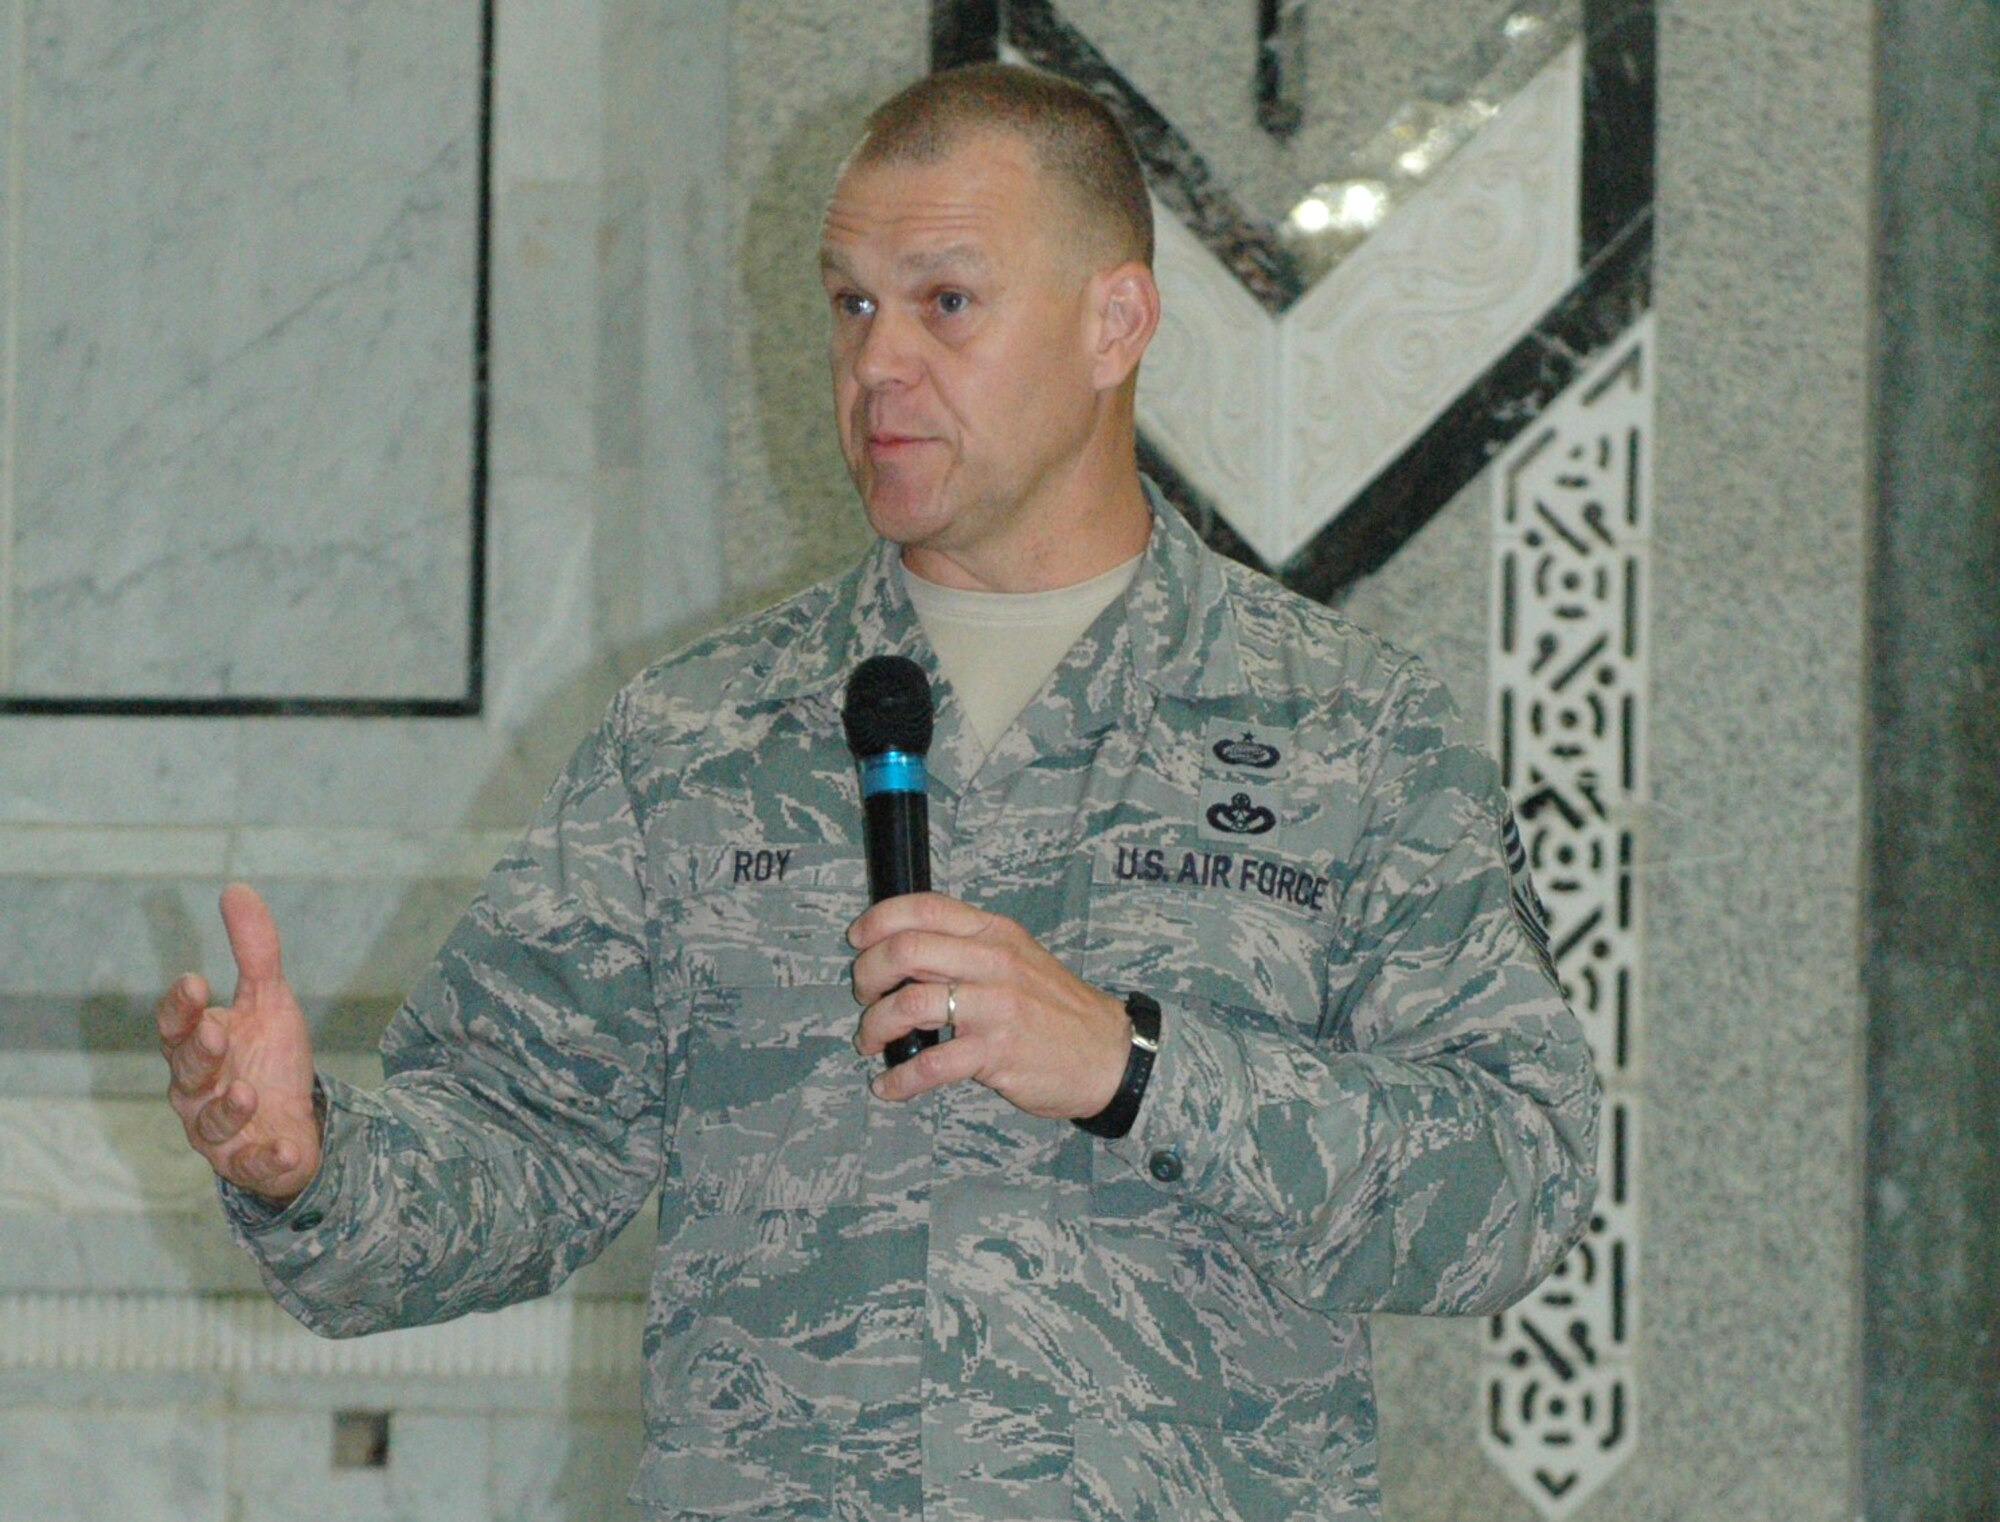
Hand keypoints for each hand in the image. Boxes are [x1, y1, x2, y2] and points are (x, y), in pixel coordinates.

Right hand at [156, 884, 321, 1204]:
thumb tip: (235, 888)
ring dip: (228, 1108)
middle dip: (198, 1054)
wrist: (297, 1123)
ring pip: (211, 1125)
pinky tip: (285, 1149)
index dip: (180, 1008)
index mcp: (197, 1048)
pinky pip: (254, 1166)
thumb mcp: (269, 1000)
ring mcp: (220, 1133)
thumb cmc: (268, 1059)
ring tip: (247, 1091)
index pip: (175, 1026)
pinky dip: (267, 1159)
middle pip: (186, 1073)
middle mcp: (196, 1092)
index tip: (194, 982)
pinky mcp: (250, 1165)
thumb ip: (254, 951)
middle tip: (214, 1032)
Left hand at [848, 892, 1130, 1118]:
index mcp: (994, 933)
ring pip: (909, 1005)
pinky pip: (931, 1065)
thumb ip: (969, 947)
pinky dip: (899, 1079)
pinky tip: (889, 1086)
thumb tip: (905, 949)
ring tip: (870, 1042)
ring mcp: (995, 1007)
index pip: (923, 907)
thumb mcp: (1019, 956)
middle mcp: (993, 962)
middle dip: (866, 976)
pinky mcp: (996, 1053)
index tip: (857, 941)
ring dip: (874, 1027)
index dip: (878, 920)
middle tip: (863, 996)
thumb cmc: (1056, 1007)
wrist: (1108, 1052)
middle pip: (905, 951)